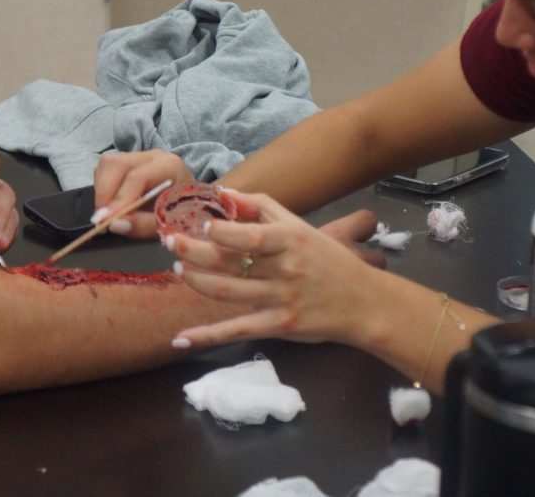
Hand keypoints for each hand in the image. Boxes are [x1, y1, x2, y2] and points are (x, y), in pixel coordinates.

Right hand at [92, 150, 195, 237]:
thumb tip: (113, 224)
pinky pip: (106, 169)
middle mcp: (153, 156)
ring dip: (101, 190)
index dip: (119, 200)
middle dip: (104, 193)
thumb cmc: (183, 213)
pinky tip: (112, 204)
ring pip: (107, 164)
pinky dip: (102, 188)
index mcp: (169, 167)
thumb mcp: (168, 224)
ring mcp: (139, 156)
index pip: (136, 177)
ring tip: (107, 213)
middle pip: (116, 164)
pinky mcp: (128, 162)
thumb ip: (143, 225)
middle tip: (102, 219)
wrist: (191, 204)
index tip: (106, 221)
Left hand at [167, 192, 381, 347]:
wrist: (363, 303)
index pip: (250, 236)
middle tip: (171, 242)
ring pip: (227, 292)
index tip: (201, 225)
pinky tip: (181, 339)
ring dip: (196, 281)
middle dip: (194, 252)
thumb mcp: (301, 227)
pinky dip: (206, 337)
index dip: (221, 232)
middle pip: (230, 263)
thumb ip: (263, 208)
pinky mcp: (278, 326)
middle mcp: (285, 270)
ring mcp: (280, 300)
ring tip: (180, 270)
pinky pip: (236, 331)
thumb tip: (224, 195)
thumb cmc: (328, 260)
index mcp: (290, 240)